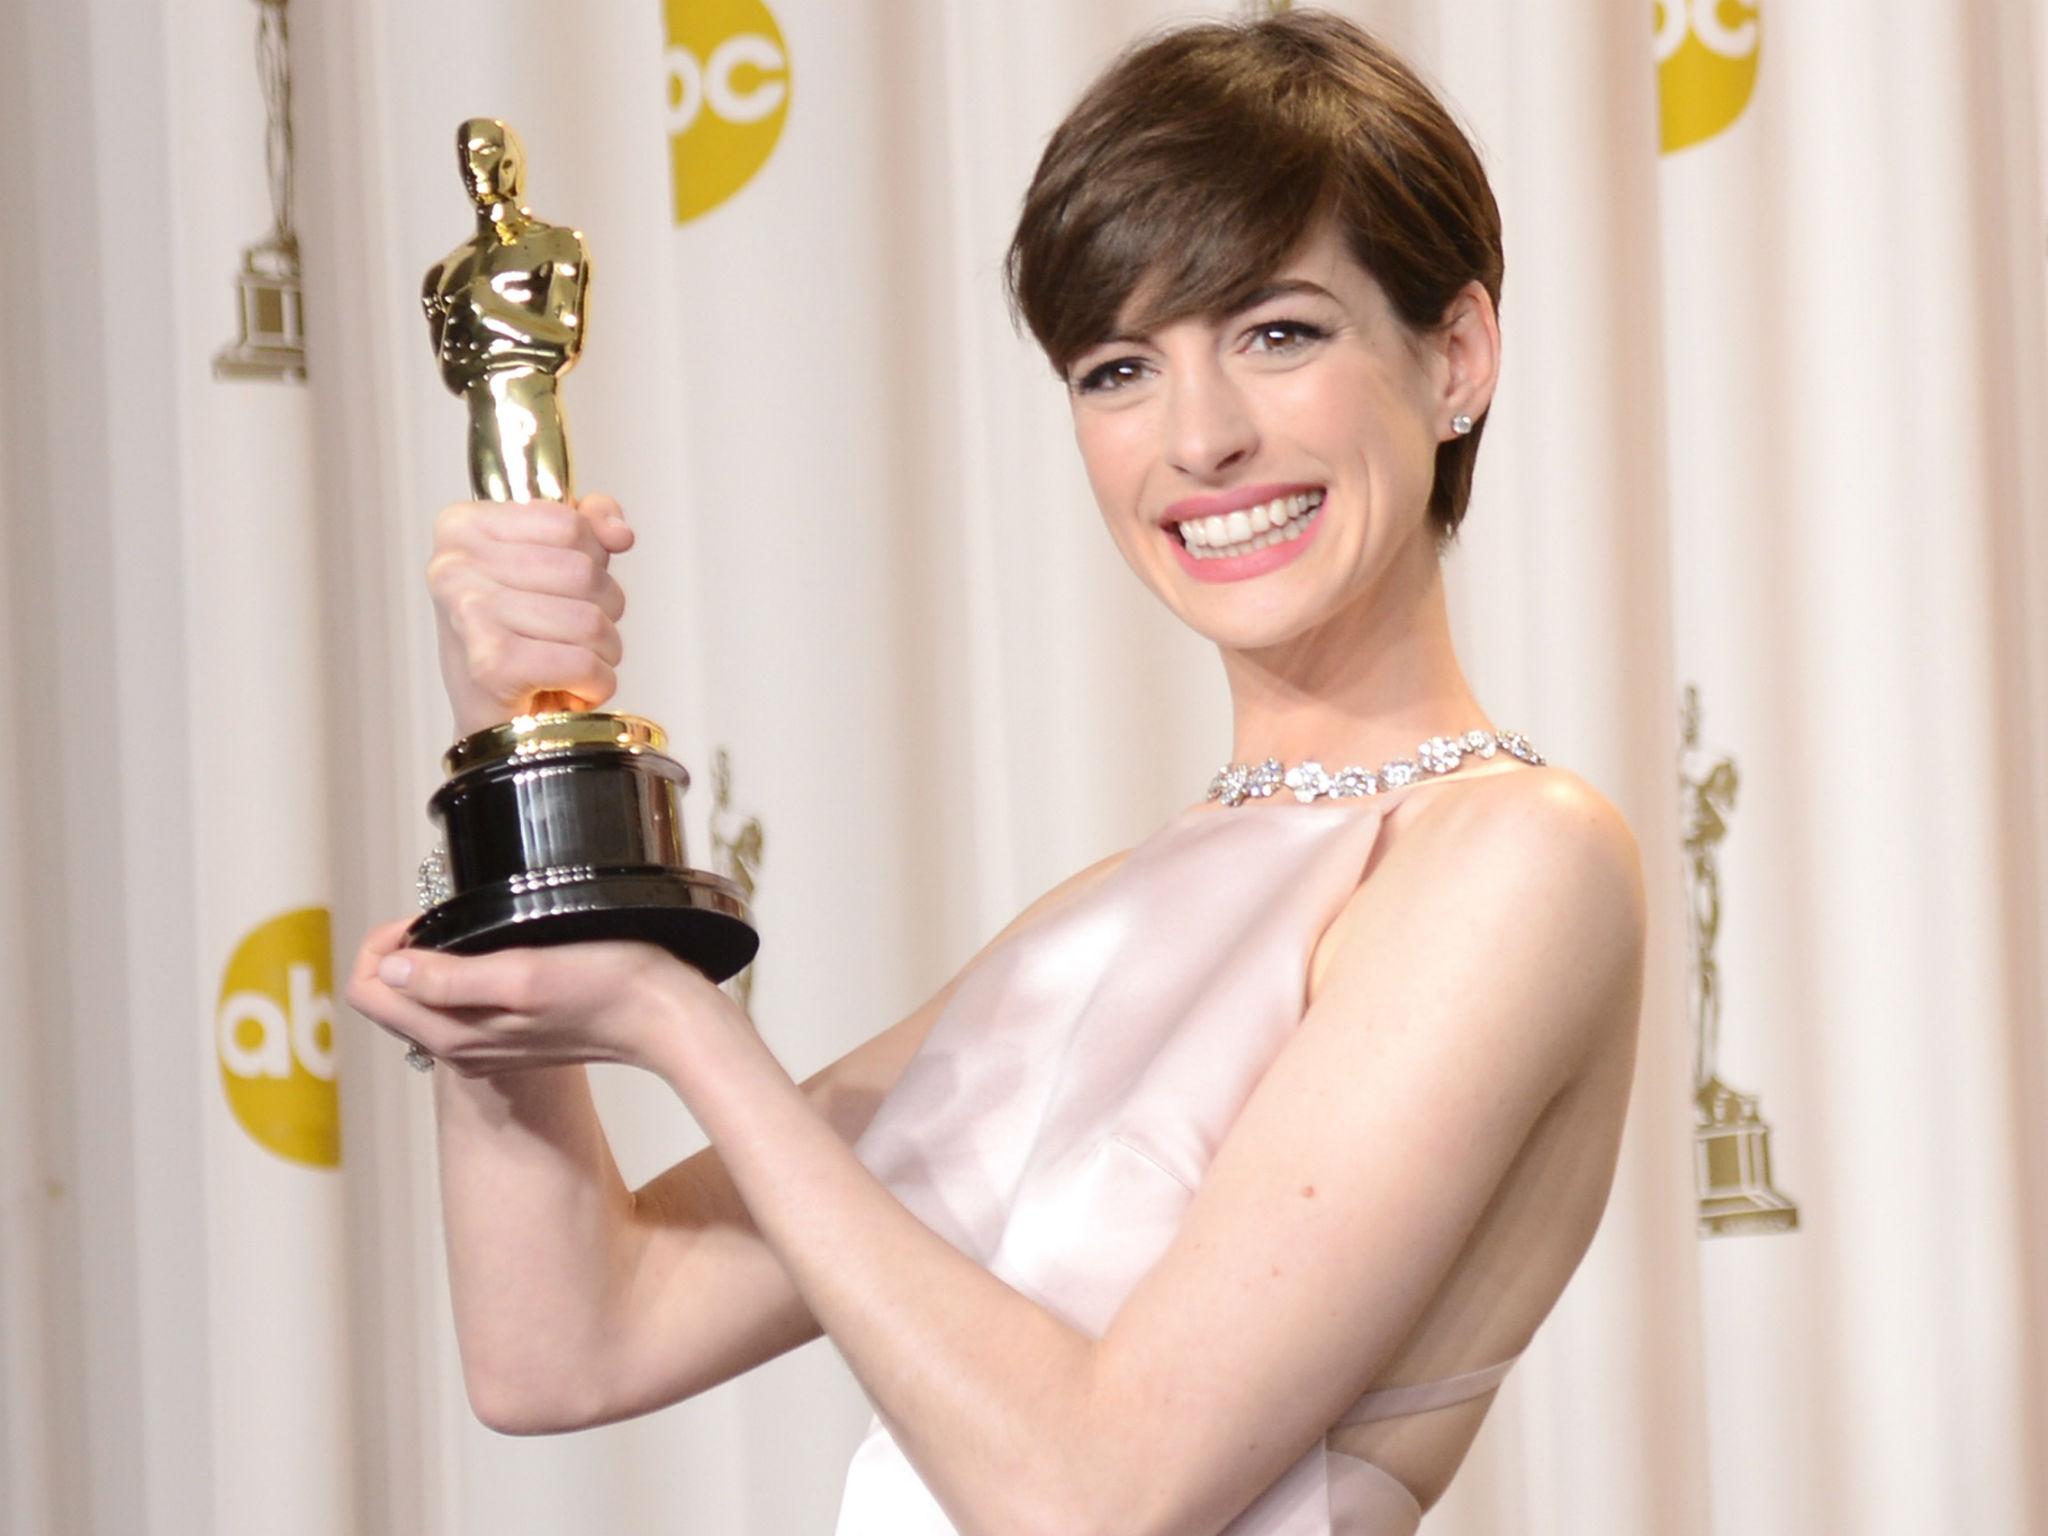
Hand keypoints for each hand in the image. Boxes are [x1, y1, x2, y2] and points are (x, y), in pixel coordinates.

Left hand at [345, 919, 744, 1078]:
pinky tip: (498, 954)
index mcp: (453, 1034)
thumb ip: (448, 979)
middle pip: (386, 1000)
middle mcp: (458, 1049)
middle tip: (446, 918)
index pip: (367, 991)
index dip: (380, 944)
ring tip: (475, 931)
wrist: (661, 1016)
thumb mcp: (522, 973)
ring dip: (429, 963)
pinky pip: (454, 1008)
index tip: (424, 917)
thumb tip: (386, 971)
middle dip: (400, 951)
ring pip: (419, 1003)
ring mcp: (482, 1048)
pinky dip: (458, 976)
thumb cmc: (604, 986)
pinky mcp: (507, 1040)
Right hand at [426, 494, 634, 736]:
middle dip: (601, 610)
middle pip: (584, 570)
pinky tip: (567, 688)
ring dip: (601, 652)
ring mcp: (469, 613)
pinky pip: (584, 663)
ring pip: (590, 619)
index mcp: (462, 527)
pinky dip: (595, 683)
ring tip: (568, 664)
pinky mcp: (491, 664)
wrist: (494, 723)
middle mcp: (455, 566)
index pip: (569, 521)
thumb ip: (588, 526)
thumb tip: (618, 531)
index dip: (591, 559)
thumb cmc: (519, 640)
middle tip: (569, 637)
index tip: (562, 591)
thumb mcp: (551, 563)